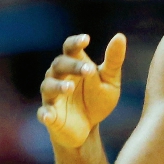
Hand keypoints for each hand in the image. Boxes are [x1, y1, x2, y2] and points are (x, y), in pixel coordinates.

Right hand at [38, 33, 125, 148]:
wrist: (89, 127)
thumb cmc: (98, 98)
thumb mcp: (110, 80)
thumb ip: (114, 60)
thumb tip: (120, 36)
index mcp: (74, 64)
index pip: (70, 48)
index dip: (75, 43)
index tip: (86, 40)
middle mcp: (59, 77)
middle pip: (59, 65)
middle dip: (73, 66)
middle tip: (88, 70)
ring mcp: (52, 96)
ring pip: (48, 86)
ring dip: (58, 86)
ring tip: (70, 88)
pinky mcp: (50, 116)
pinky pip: (43, 113)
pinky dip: (45, 114)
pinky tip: (48, 116)